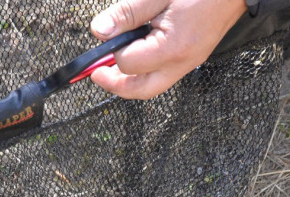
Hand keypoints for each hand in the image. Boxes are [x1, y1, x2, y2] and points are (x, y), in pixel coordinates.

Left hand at [89, 0, 247, 98]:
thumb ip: (128, 13)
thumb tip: (100, 31)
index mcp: (173, 48)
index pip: (130, 64)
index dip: (113, 52)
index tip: (108, 35)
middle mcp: (182, 63)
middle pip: (141, 91)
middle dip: (115, 85)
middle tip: (96, 73)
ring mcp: (189, 64)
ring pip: (152, 87)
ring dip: (129, 81)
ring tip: (112, 67)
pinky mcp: (192, 59)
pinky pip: (163, 75)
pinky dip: (145, 72)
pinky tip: (137, 57)